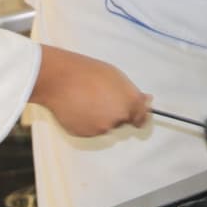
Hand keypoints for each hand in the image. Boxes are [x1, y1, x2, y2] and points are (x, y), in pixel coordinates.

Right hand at [30, 45, 151, 136]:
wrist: (60, 79)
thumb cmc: (87, 72)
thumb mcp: (115, 75)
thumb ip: (132, 92)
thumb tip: (147, 100)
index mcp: (129, 102)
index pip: (142, 118)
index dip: (139, 116)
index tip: (136, 115)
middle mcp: (118, 118)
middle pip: (122, 121)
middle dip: (116, 113)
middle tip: (102, 97)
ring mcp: (101, 128)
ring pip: (105, 126)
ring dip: (100, 117)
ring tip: (87, 100)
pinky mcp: (85, 134)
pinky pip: (90, 129)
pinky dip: (87, 122)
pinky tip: (79, 107)